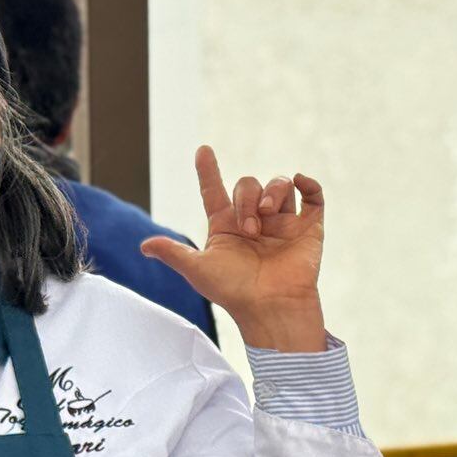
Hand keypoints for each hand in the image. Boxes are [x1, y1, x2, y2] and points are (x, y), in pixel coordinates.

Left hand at [141, 147, 326, 351]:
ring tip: (268, 215)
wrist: (271, 306)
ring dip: (272, 192)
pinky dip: (309, 184)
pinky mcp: (309, 230)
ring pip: (280, 185)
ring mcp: (283, 225)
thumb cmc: (234, 293)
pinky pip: (313, 197)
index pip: (214, 192)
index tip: (203, 150)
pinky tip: (301, 181)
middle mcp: (255, 222)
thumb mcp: (198, 270)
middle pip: (248, 185)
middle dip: (247, 198)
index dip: (208, 171)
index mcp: (227, 228)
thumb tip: (143, 246)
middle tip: (249, 229)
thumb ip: (173, 252)